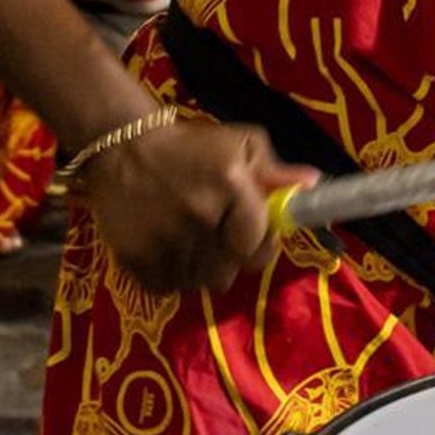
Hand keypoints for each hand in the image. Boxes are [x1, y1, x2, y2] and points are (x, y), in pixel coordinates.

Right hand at [83, 117, 317, 294]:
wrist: (121, 144)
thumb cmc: (188, 144)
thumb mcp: (237, 144)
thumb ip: (275, 169)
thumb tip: (313, 185)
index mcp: (230, 185)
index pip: (260, 241)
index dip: (259, 241)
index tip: (251, 231)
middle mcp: (200, 217)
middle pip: (232, 270)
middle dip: (231, 256)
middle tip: (219, 237)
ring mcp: (165, 242)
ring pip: (202, 284)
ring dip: (203, 268)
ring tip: (192, 241)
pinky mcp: (136, 261)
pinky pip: (170, 290)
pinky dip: (173, 276)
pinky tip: (169, 249)